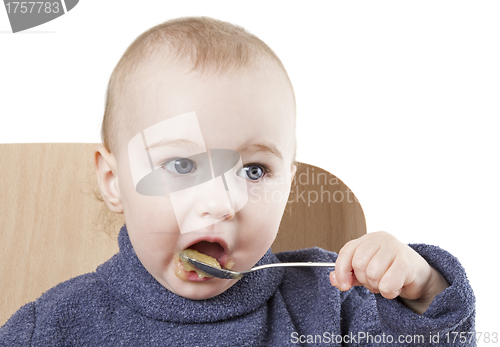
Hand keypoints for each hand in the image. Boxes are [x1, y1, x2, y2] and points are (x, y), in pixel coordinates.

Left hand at [330, 231, 448, 313]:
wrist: (419, 276)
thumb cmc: (390, 270)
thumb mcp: (366, 271)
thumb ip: (348, 274)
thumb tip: (333, 279)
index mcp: (368, 239)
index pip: (346, 252)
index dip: (341, 271)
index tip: (344, 285)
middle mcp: (381, 238)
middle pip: (359, 264)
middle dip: (365, 280)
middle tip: (376, 281)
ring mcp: (395, 248)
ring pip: (373, 274)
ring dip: (378, 286)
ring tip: (387, 282)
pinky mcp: (407, 262)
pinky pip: (387, 284)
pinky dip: (389, 292)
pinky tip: (396, 287)